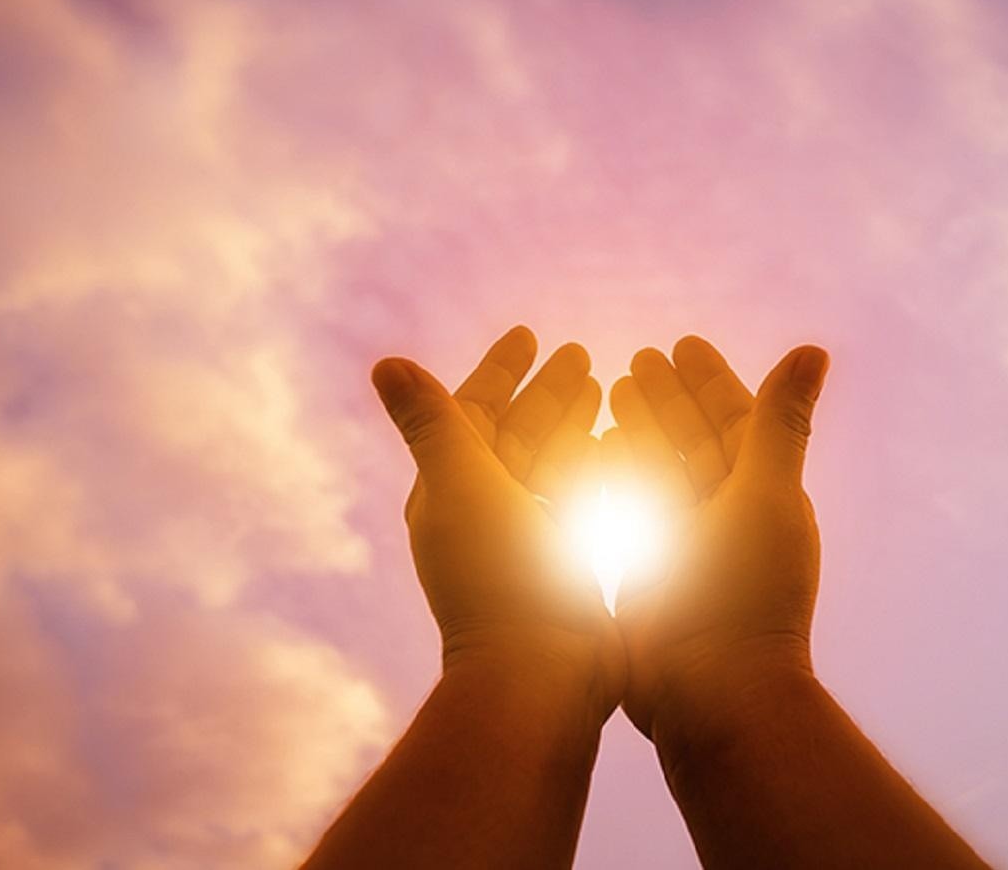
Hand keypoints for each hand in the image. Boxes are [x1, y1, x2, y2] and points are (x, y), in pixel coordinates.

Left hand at [371, 325, 623, 722]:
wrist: (541, 673)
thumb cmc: (499, 578)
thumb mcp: (462, 486)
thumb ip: (431, 423)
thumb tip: (384, 363)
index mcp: (449, 491)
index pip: (475, 412)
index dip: (500, 370)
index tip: (529, 334)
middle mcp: (484, 513)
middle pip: (518, 433)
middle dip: (547, 392)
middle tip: (584, 354)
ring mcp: (525, 540)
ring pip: (552, 463)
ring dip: (574, 423)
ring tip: (606, 388)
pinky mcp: (564, 564)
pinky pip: (579, 499)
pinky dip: (597, 466)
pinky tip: (623, 446)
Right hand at [605, 336, 829, 741]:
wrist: (710, 693)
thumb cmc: (746, 596)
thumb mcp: (767, 495)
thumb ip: (782, 422)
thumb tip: (815, 350)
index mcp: (764, 496)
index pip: (737, 421)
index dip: (710, 381)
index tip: (682, 345)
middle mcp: (726, 518)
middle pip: (693, 440)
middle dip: (668, 399)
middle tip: (637, 359)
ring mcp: (685, 547)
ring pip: (658, 470)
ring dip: (637, 429)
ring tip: (609, 392)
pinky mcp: (647, 574)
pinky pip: (628, 509)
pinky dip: (612, 475)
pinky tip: (589, 448)